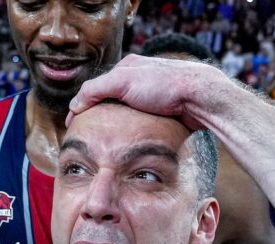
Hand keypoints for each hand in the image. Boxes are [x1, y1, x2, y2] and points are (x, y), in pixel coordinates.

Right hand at [66, 53, 231, 129]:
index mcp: (128, 68)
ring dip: (118, 128)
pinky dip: (135, 133)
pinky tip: (131, 143)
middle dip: (100, 118)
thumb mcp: (123, 81)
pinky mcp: (167, 112)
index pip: (97, 88)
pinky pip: (145, 125)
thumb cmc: (165, 85)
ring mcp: (154, 97)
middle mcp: (140, 81)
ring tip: (108, 144)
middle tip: (89, 137)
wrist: (202, 97)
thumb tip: (74, 105)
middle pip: (112, 102)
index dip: (82, 106)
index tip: (73, 126)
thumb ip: (95, 90)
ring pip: (128, 115)